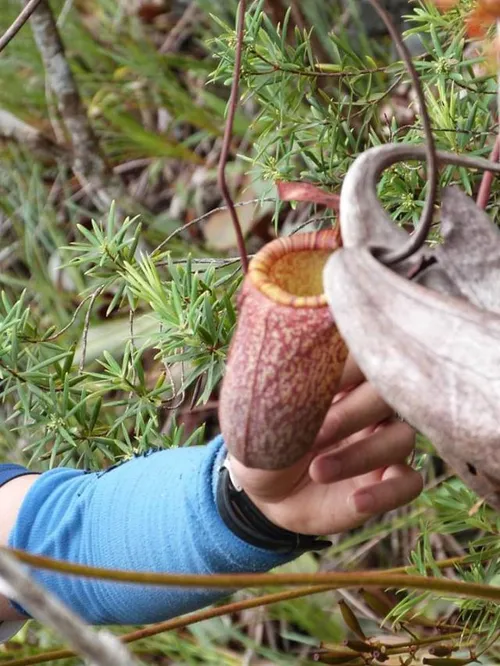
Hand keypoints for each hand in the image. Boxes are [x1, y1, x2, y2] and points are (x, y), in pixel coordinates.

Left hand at [229, 355, 421, 534]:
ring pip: (401, 438)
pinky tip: (356, 501)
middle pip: (387, 396)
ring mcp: (384, 443)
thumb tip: (301, 372)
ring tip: (317, 471)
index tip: (322, 384)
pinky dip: (387, 493)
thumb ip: (287, 394)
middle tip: (315, 434)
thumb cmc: (267, 442)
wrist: (266, 494)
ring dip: (363, 455)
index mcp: (343, 380)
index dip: (350, 369)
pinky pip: (410, 483)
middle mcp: (370, 407)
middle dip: (352, 414)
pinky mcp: (388, 481)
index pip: (364, 359)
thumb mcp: (264, 418)